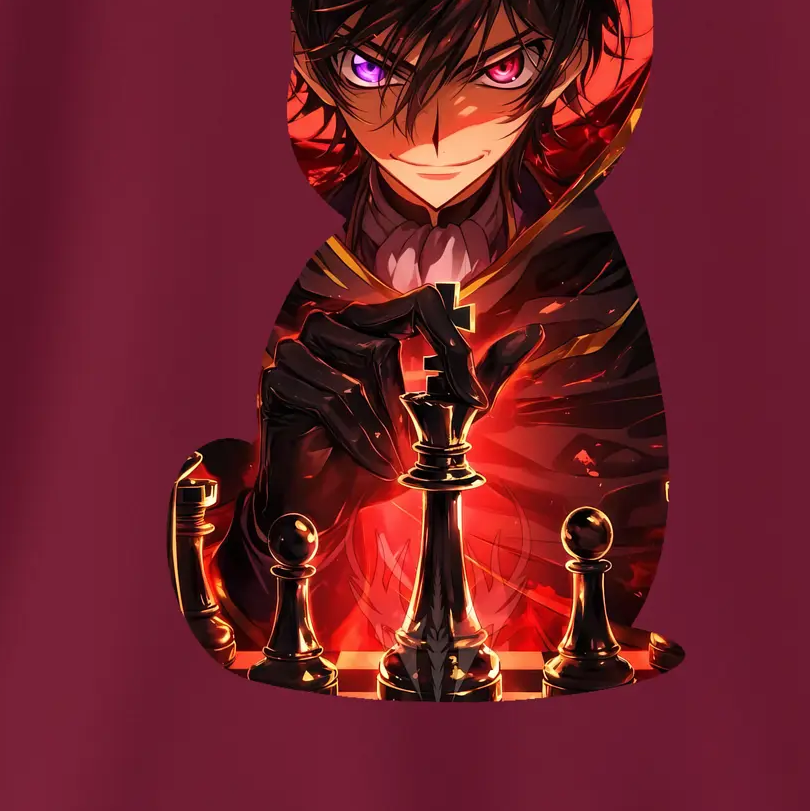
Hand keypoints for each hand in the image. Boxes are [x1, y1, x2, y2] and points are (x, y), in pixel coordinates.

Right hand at [251, 292, 542, 542]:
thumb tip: (532, 333)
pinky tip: (366, 459)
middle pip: (387, 339)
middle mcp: (333, 326)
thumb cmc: (381, 458)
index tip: (472, 397)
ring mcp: (300, 349)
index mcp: (372, 324)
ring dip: (383, 422)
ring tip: (387, 456)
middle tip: (413, 444)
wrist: (330, 507)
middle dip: (408, 402)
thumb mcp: (445, 418)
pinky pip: (330, 395)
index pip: (422, 303)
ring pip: (362, 363)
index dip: (452, 346)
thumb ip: (482, 376)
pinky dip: (357, 434)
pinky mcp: (277, 380)